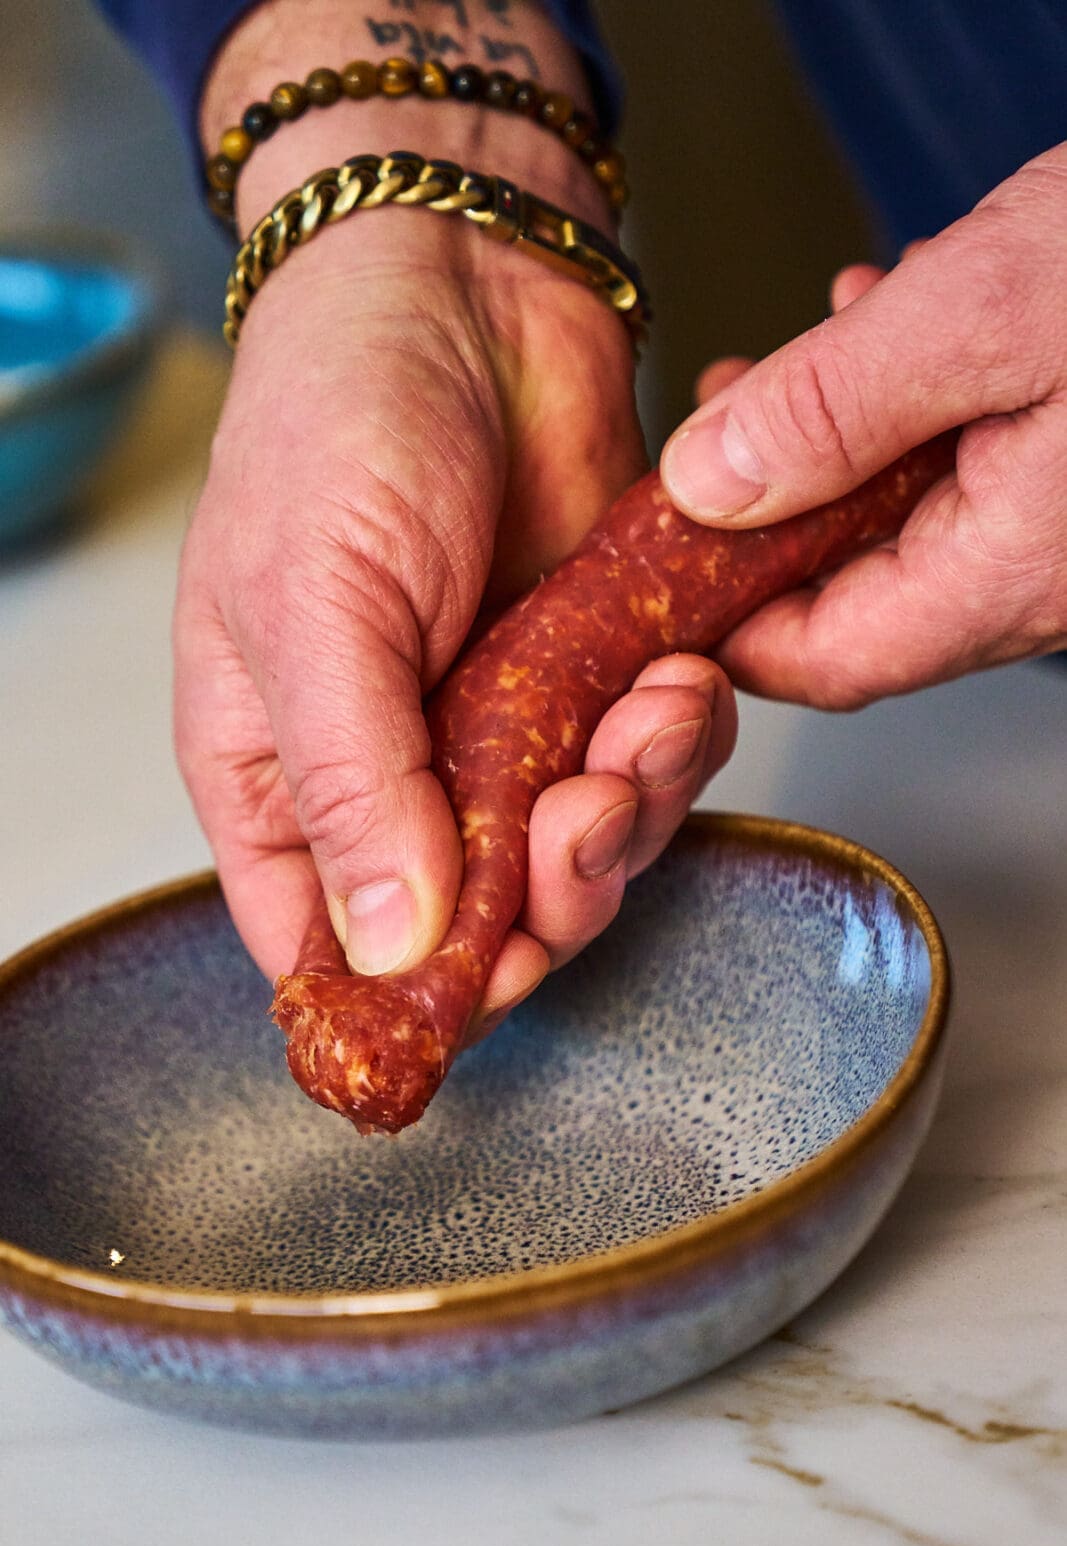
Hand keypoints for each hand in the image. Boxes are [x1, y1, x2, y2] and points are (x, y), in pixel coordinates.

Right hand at [177, 9, 737, 1033]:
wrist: (465, 286)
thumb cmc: (338, 423)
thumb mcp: (311, 608)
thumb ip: (351, 784)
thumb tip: (392, 946)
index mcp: (282, 774)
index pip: (321, 946)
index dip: (395, 996)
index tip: (467, 993)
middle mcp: (393, 773)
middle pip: (475, 928)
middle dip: (544, 901)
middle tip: (577, 825)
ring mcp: (500, 733)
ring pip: (580, 860)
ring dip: (628, 821)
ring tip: (638, 726)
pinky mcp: (593, 682)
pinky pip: (651, 772)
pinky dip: (677, 751)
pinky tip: (675, 685)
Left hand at [660, 143, 1066, 705]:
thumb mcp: (987, 309)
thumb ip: (835, 405)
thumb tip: (708, 482)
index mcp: (1008, 571)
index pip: (822, 661)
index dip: (721, 626)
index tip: (651, 568)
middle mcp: (1036, 576)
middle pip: (849, 598)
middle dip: (764, 519)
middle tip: (711, 435)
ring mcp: (1059, 532)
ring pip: (901, 527)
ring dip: (832, 450)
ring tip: (798, 362)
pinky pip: (962, 472)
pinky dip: (906, 411)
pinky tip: (896, 334)